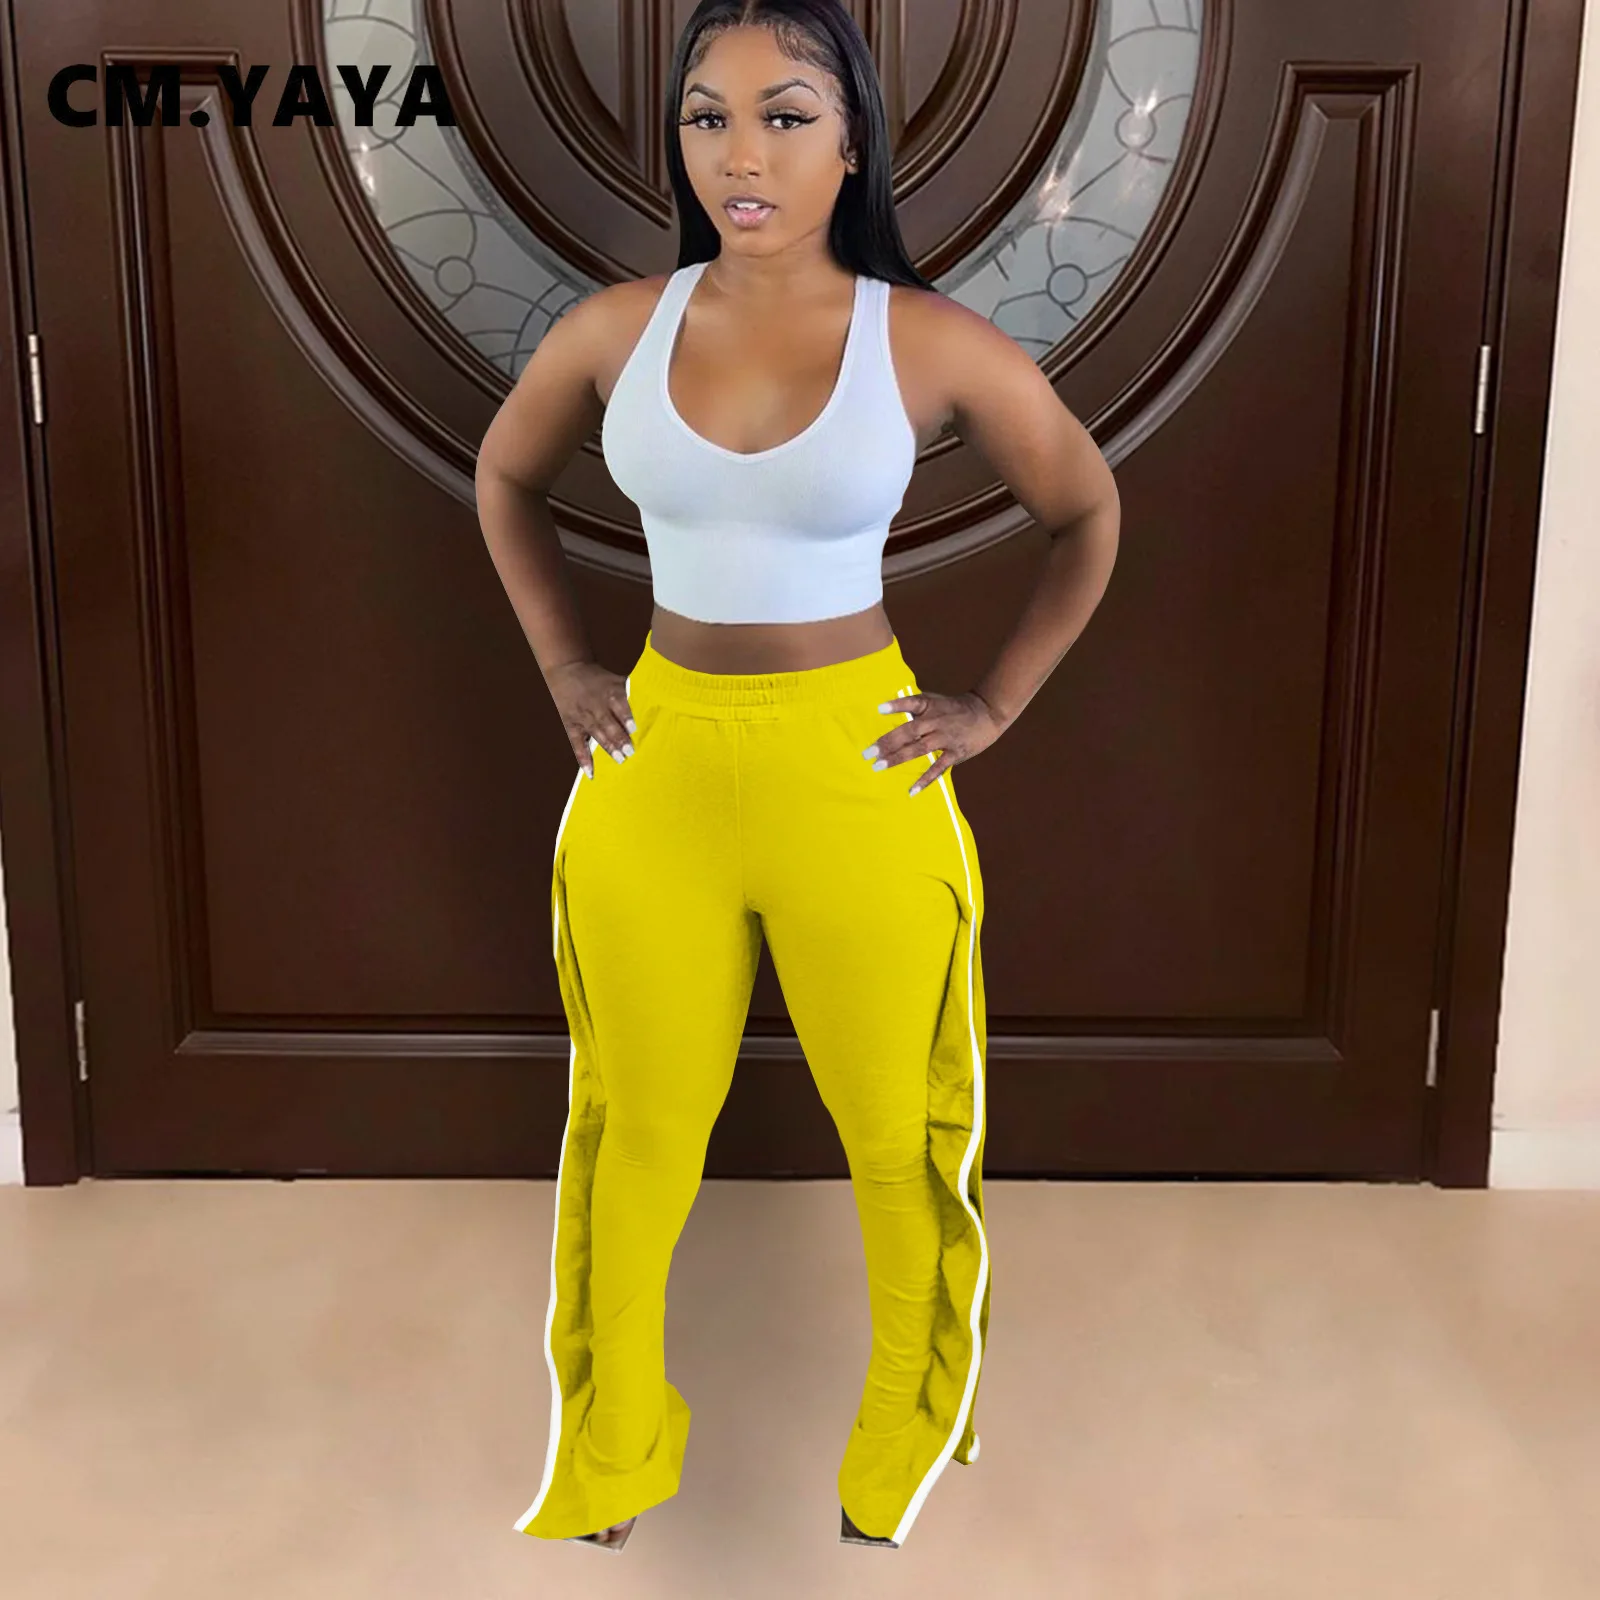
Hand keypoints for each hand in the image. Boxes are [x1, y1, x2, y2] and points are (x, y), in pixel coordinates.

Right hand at [547, 660, 635, 778]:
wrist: (566, 670)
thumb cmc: (598, 678)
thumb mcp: (615, 679)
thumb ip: (632, 692)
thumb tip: (657, 702)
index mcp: (609, 692)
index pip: (618, 705)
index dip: (625, 717)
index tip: (634, 729)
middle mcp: (595, 705)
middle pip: (607, 722)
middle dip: (619, 737)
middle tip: (630, 751)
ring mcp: (582, 716)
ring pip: (595, 733)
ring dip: (607, 747)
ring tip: (620, 759)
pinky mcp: (571, 726)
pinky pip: (576, 744)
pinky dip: (583, 759)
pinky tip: (591, 773)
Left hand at [863, 689, 1007, 796]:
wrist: (987, 713)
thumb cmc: (954, 708)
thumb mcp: (935, 701)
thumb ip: (914, 706)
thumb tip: (886, 709)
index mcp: (930, 707)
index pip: (912, 703)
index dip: (896, 705)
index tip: (879, 709)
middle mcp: (936, 721)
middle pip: (908, 732)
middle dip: (886, 743)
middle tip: (867, 754)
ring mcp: (945, 738)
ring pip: (918, 749)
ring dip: (897, 758)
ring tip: (878, 766)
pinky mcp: (955, 753)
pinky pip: (938, 768)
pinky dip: (925, 780)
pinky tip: (912, 790)